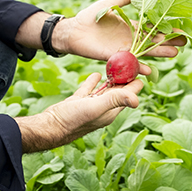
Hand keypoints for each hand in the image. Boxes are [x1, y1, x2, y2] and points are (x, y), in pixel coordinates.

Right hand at [17, 72, 142, 152]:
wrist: (50, 127)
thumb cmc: (73, 120)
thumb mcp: (96, 107)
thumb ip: (115, 100)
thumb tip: (138, 99)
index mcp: (111, 111)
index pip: (128, 95)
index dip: (135, 82)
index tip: (141, 68)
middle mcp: (103, 109)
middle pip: (119, 92)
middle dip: (126, 79)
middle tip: (131, 63)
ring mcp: (90, 106)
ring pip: (104, 91)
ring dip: (111, 80)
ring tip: (117, 67)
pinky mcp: (78, 102)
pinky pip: (89, 90)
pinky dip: (94, 82)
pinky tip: (96, 74)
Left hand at [53, 0, 182, 73]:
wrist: (73, 30)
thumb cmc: (89, 17)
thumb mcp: (108, 3)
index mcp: (130, 27)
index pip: (152, 28)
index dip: (166, 28)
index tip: (181, 29)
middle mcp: (130, 39)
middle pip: (153, 41)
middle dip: (168, 41)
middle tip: (185, 42)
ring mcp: (123, 49)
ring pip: (145, 52)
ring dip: (158, 53)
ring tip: (174, 54)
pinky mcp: (113, 57)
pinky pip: (128, 62)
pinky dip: (138, 66)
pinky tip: (148, 70)